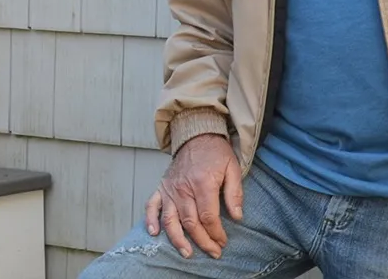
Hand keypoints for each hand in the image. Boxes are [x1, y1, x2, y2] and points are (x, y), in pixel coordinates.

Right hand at [143, 134, 243, 259]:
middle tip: (213, 252)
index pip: (208, 216)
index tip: (223, 241)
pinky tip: (154, 233)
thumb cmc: (215, 153)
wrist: (196, 135)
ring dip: (178, 239)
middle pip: (191, 222)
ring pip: (170, 219)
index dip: (216, 232)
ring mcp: (170, 189)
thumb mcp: (233, 169)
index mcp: (202, 183)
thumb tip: (237, 216)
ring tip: (187, 253)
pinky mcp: (161, 188)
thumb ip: (235, 193)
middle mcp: (183, 188)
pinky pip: (152, 206)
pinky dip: (150, 220)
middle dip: (203, 241)